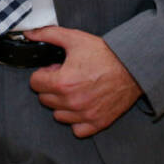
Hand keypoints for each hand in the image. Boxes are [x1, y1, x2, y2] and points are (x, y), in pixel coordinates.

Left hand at [26, 25, 142, 137]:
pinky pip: (76, 129)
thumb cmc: (105, 54)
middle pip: (44, 99)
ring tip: (75, 90)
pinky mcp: (98, 123)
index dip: (43, 73)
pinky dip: (77, 120)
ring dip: (62, 104)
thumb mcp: (75, 39)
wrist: (134, 67)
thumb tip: (29, 33)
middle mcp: (72, 102)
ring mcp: (85, 115)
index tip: (54, 69)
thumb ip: (48, 35)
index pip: (34, 83)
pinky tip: (83, 105)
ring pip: (58, 115)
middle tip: (66, 77)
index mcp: (62, 83)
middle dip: (51, 87)